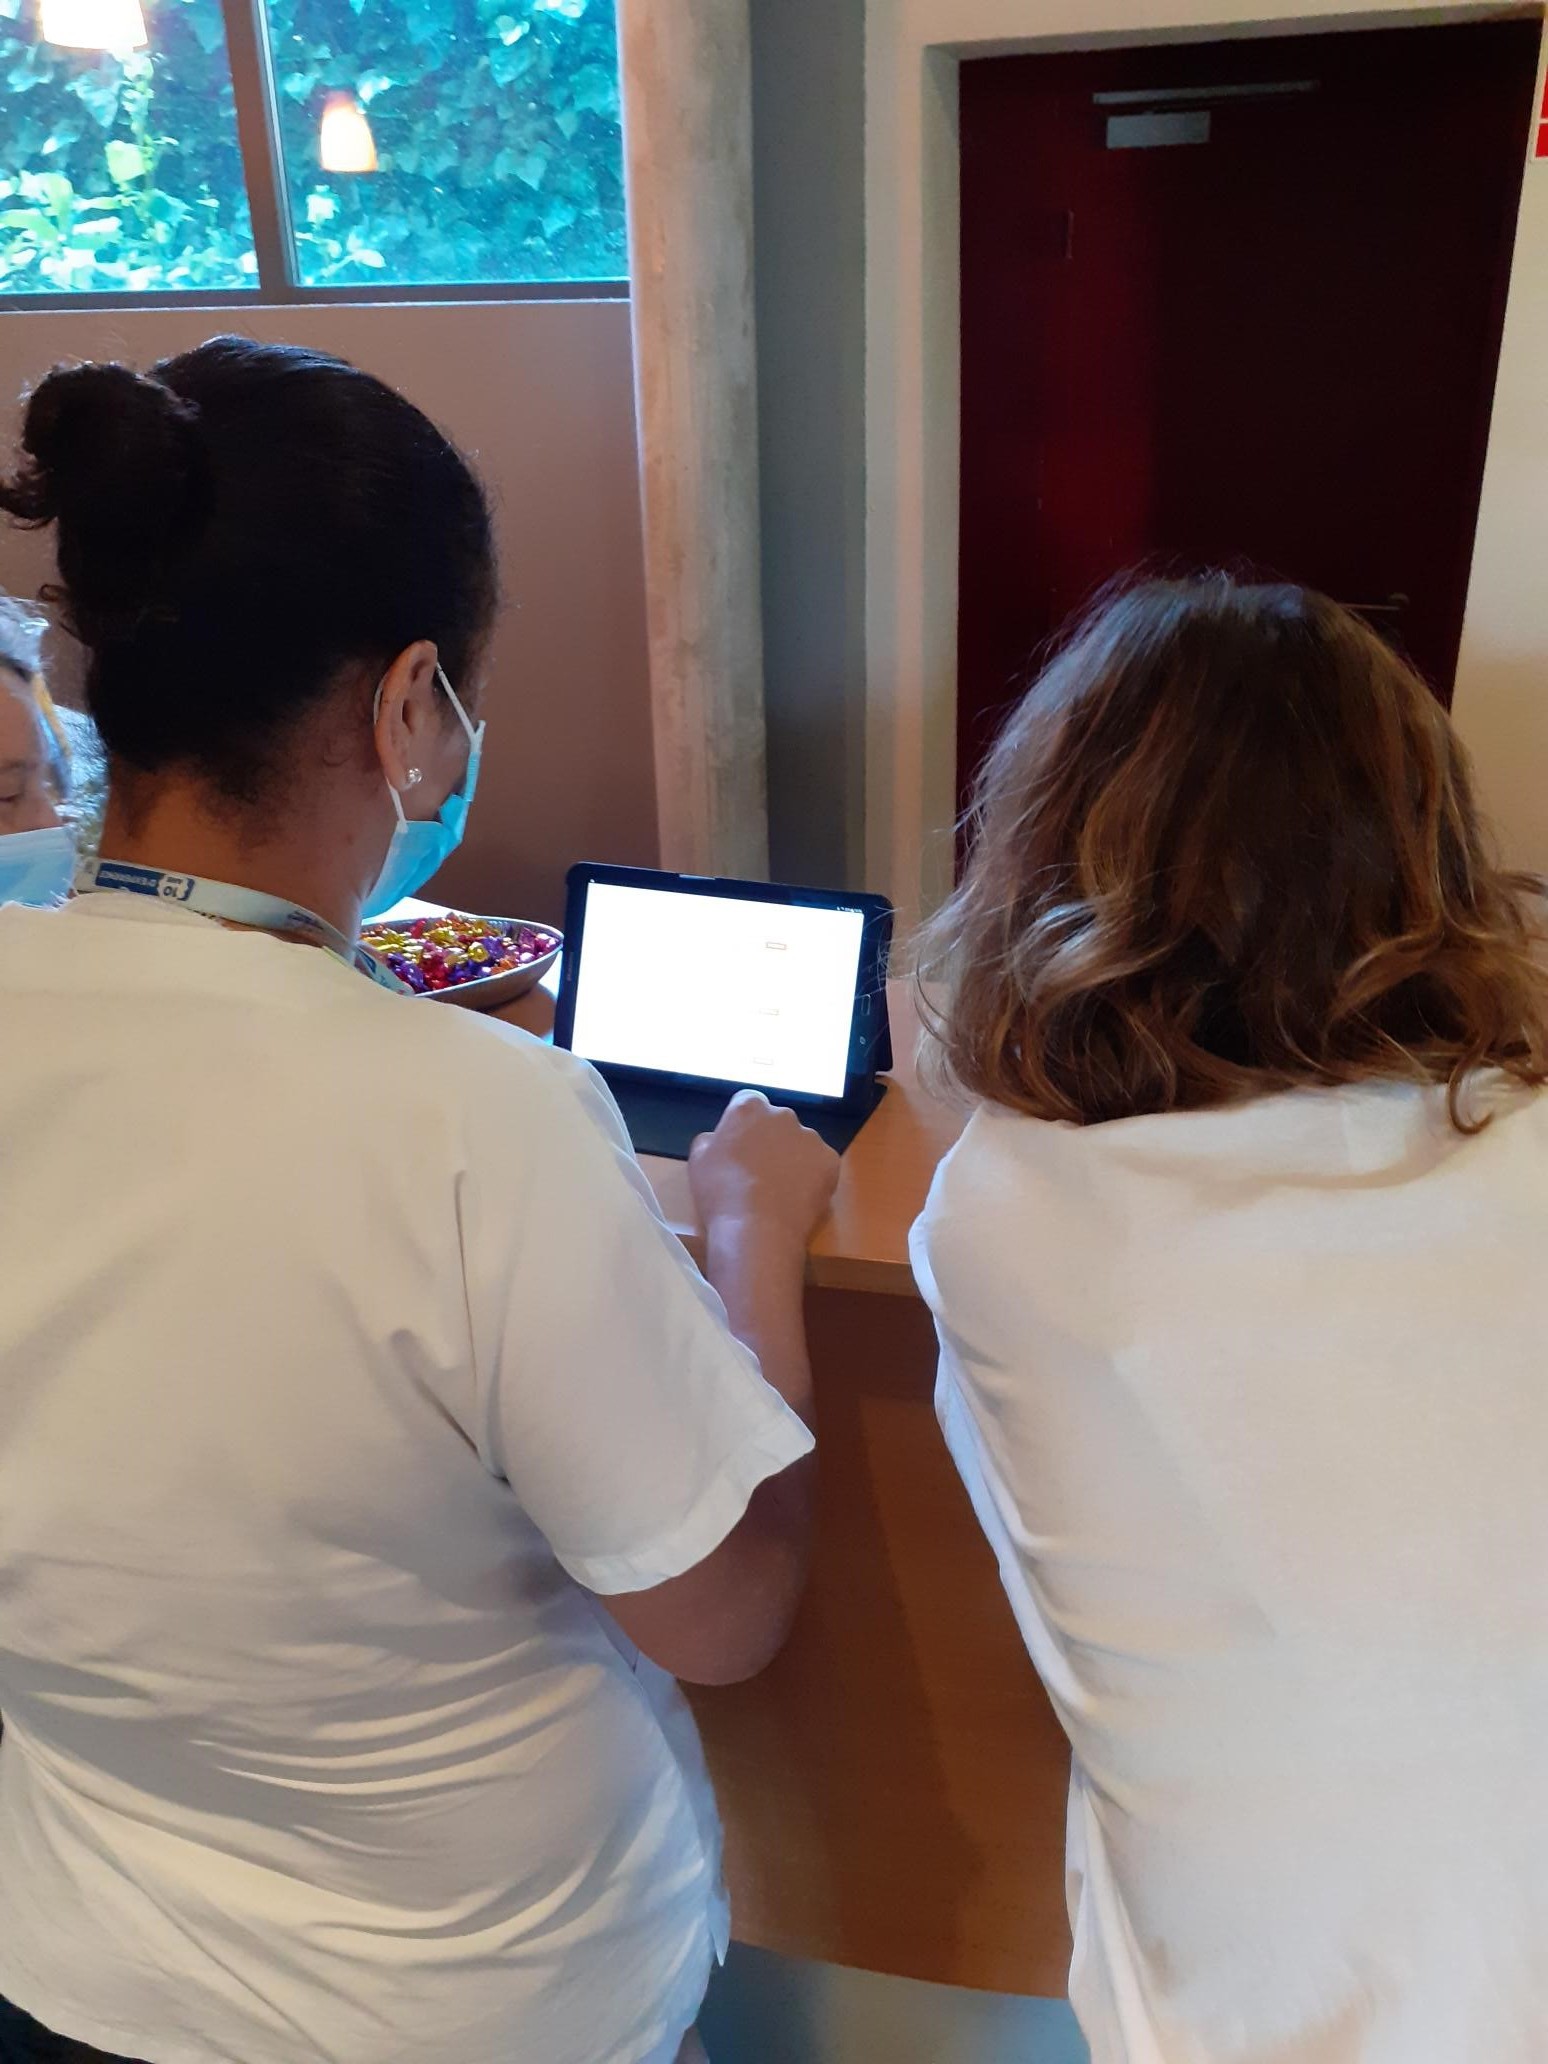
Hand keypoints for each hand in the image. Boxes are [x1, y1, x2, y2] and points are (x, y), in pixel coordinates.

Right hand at [689, 1091, 839, 1251]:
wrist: (756, 1230)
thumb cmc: (720, 1193)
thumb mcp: (698, 1160)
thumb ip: (713, 1139)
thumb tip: (721, 1139)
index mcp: (749, 1108)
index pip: (747, 1102)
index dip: (743, 1125)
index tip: (739, 1147)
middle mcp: (783, 1115)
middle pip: (777, 1122)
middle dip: (770, 1139)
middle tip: (758, 1171)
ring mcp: (811, 1138)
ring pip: (801, 1143)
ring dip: (792, 1158)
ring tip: (779, 1189)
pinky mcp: (830, 1161)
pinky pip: (819, 1164)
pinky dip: (811, 1177)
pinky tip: (797, 1197)